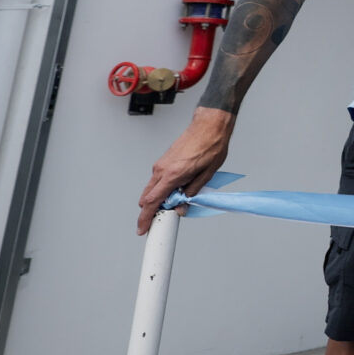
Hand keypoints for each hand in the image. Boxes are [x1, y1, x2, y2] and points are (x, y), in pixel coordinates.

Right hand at [139, 108, 234, 233]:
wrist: (209, 126)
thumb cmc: (211, 147)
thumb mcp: (207, 175)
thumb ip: (191, 193)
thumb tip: (181, 208)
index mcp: (172, 175)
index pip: (152, 201)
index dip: (145, 218)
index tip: (142, 228)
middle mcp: (162, 170)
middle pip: (147, 197)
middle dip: (150, 211)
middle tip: (160, 220)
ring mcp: (160, 164)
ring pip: (152, 189)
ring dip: (158, 199)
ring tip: (174, 204)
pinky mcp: (163, 161)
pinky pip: (157, 180)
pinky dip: (161, 189)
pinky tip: (175, 190)